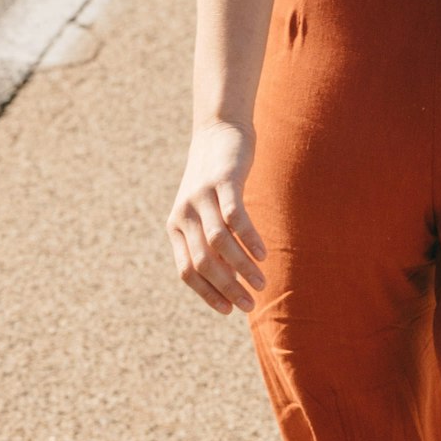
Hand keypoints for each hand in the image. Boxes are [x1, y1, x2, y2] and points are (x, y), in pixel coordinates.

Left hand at [167, 121, 266, 314]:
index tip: (230, 310)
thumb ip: (210, 241)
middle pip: (203, 262)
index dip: (208, 293)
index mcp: (176, 227)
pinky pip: (234, 217)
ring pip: (219, 244)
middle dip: (227, 287)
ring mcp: (201, 197)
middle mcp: (184, 214)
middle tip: (250, 305)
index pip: (187, 271)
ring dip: (241, 268)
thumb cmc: (215, 180)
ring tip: (261, 282)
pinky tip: (263, 254)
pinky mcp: (222, 182)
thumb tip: (230, 280)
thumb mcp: (205, 211)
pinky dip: (249, 238)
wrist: (218, 131)